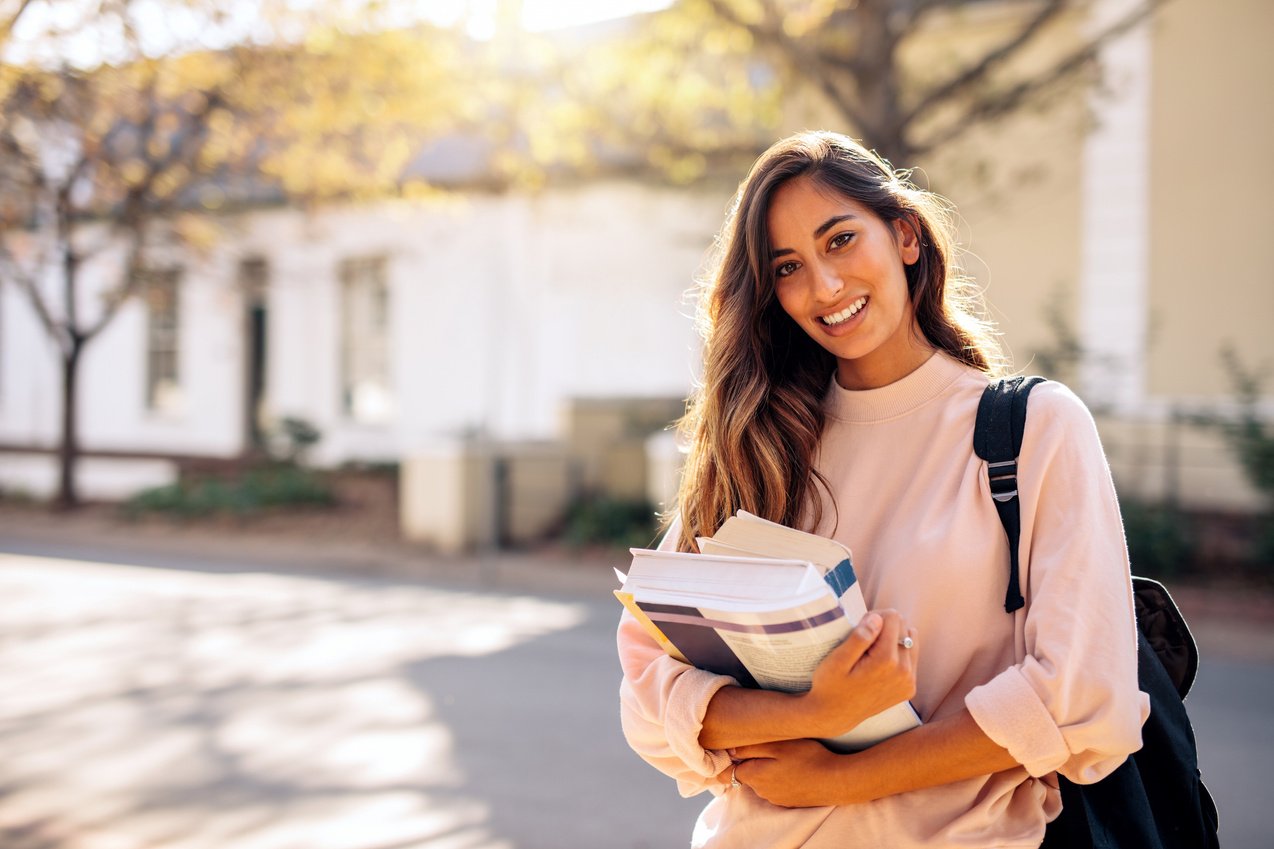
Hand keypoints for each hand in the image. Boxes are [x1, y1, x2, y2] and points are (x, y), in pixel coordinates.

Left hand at [731, 739, 845, 807]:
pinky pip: (776, 787)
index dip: (727, 761)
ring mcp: (776, 798)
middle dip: (749, 761)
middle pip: (746, 774)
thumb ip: (750, 748)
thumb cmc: (807, 758)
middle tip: (763, 744)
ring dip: (765, 769)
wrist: (836, 781)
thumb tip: (730, 751)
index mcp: (755, 776)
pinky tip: (792, 767)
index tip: (730, 750)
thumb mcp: (778, 745)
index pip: (727, 772)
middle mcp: (762, 791)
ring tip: (781, 754)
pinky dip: (778, 778)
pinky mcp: (789, 801)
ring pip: (761, 781)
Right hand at [799, 609, 917, 737]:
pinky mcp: (909, 688)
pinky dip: (897, 654)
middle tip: (863, 642)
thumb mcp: (837, 660)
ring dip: (892, 640)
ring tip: (871, 652)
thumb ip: (859, 638)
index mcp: (886, 661)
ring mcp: (909, 682)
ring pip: (910, 640)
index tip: (860, 629)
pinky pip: (910, 657)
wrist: (835, 716)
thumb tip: (878, 619)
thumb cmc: (830, 685)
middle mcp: (904, 672)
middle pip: (904, 627)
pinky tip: (879, 664)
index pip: (893, 617)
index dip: (875, 617)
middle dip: (884, 628)